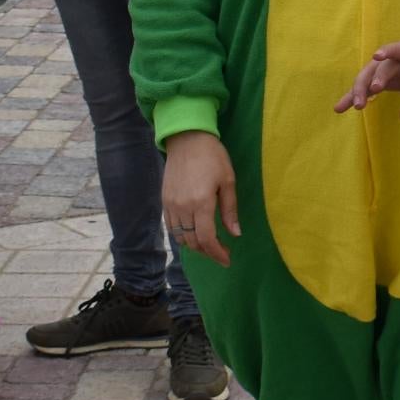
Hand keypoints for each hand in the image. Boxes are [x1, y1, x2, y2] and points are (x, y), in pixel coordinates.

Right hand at [164, 132, 243, 265]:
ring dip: (194, 245)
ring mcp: (171, 205)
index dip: (217, 254)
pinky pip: (171, 227)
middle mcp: (183, 207)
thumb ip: (230, 210)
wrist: (187, 139)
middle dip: (208, 251)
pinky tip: (193, 232)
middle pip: (193, 241)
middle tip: (222, 252)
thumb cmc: (213, 157)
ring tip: (209, 243)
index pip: (207, 239)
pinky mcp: (164, 201)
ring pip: (180, 237)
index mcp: (202, 203)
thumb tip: (235, 234)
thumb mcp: (228, 181)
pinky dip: (182, 235)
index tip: (227, 260)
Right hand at [338, 34, 399, 120]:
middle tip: (363, 101)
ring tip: (346, 107)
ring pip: (368, 75)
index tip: (377, 56)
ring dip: (358, 90)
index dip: (388, 51)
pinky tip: (340, 107)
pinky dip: (355, 95)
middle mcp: (397, 54)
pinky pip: (367, 85)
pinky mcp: (384, 76)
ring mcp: (388, 64)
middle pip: (380, 66)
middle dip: (371, 82)